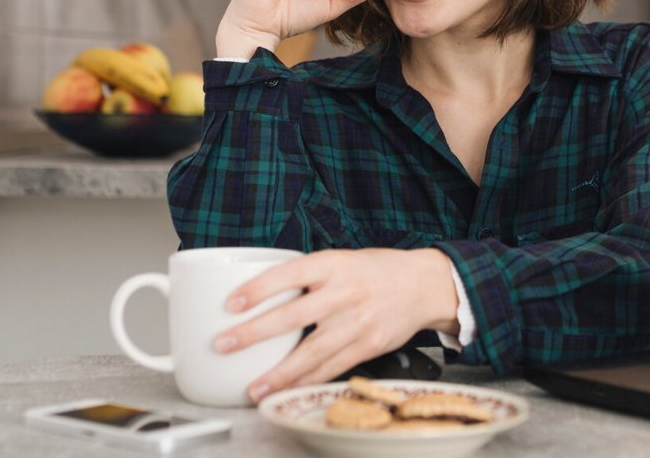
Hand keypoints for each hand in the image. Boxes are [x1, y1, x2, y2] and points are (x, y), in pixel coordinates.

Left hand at [213, 248, 459, 402]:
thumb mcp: (342, 260)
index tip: (232, 303)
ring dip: (279, 373)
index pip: (290, 273)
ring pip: (313, 351)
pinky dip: (308, 381)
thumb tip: (262, 293)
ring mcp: (358, 321)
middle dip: (255, 333)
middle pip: (294, 315)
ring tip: (254, 387)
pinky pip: (333, 367)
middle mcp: (345, 292)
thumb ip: (308, 276)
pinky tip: (288, 390)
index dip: (259, 288)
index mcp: (335, 264)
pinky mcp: (369, 345)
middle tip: (224, 345)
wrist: (425, 284)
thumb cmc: (377, 271)